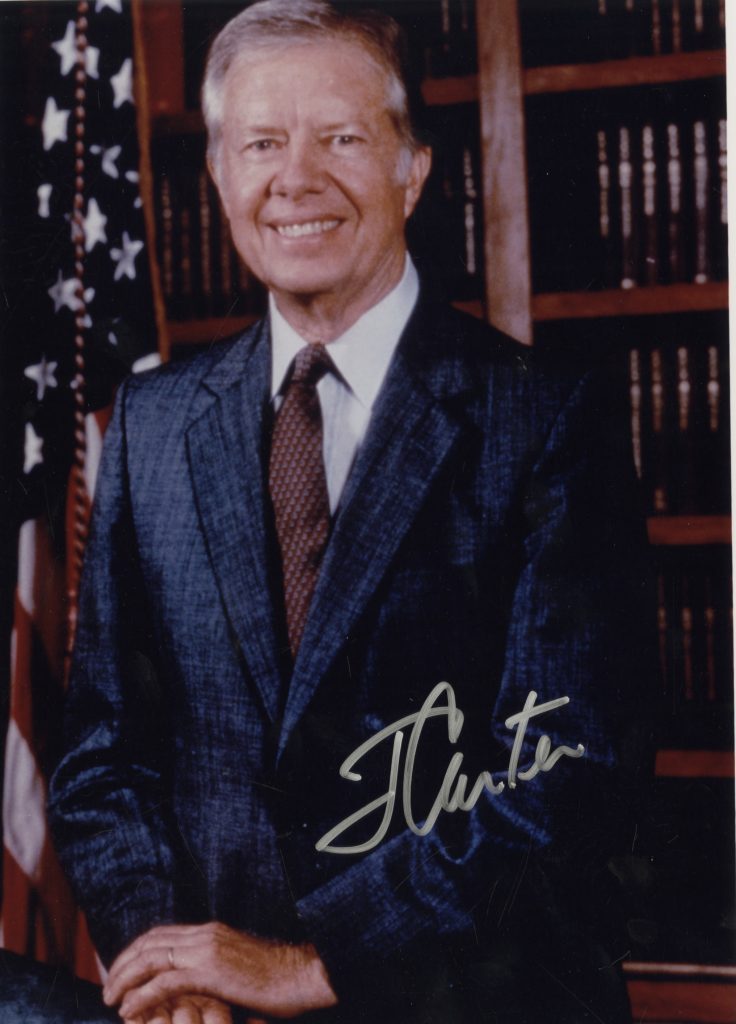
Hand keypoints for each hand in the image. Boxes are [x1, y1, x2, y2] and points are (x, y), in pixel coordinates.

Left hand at [104, 923, 337, 1019]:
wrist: (302, 974)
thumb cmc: (276, 979)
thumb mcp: (236, 968)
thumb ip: (211, 970)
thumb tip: (190, 987)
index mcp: (209, 932)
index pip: (160, 935)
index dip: (135, 952)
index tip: (119, 972)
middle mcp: (203, 935)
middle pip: (149, 942)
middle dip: (122, 964)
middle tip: (106, 987)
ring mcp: (206, 950)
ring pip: (150, 958)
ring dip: (124, 979)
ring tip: (110, 999)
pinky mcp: (210, 972)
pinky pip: (164, 982)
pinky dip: (141, 996)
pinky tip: (128, 1010)